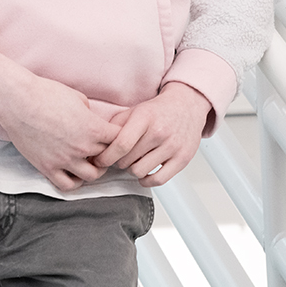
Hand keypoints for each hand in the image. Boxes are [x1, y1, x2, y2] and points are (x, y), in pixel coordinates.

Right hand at [0, 40, 119, 191]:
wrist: (18, 101)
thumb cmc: (46, 93)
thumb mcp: (77, 97)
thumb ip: (90, 113)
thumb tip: (93, 120)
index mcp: (92, 128)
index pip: (118, 139)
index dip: (117, 136)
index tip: (112, 134)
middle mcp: (81, 147)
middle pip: (107, 158)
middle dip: (107, 153)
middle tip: (102, 148)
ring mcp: (64, 160)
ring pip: (91, 176)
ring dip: (94, 169)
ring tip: (89, 161)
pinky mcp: (48, 168)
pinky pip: (68, 186)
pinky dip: (75, 182)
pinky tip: (73, 171)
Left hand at [95, 82, 209, 186]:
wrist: (187, 105)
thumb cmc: (158, 111)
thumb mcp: (135, 111)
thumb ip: (116, 126)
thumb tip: (98, 145)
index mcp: (145, 117)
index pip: (121, 144)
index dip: (106, 157)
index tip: (99, 161)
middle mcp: (160, 132)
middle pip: (128, 160)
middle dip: (118, 162)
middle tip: (120, 158)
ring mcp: (172, 146)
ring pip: (140, 172)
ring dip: (132, 170)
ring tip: (133, 162)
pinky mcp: (182, 159)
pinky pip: (158, 180)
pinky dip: (147, 180)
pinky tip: (144, 173)